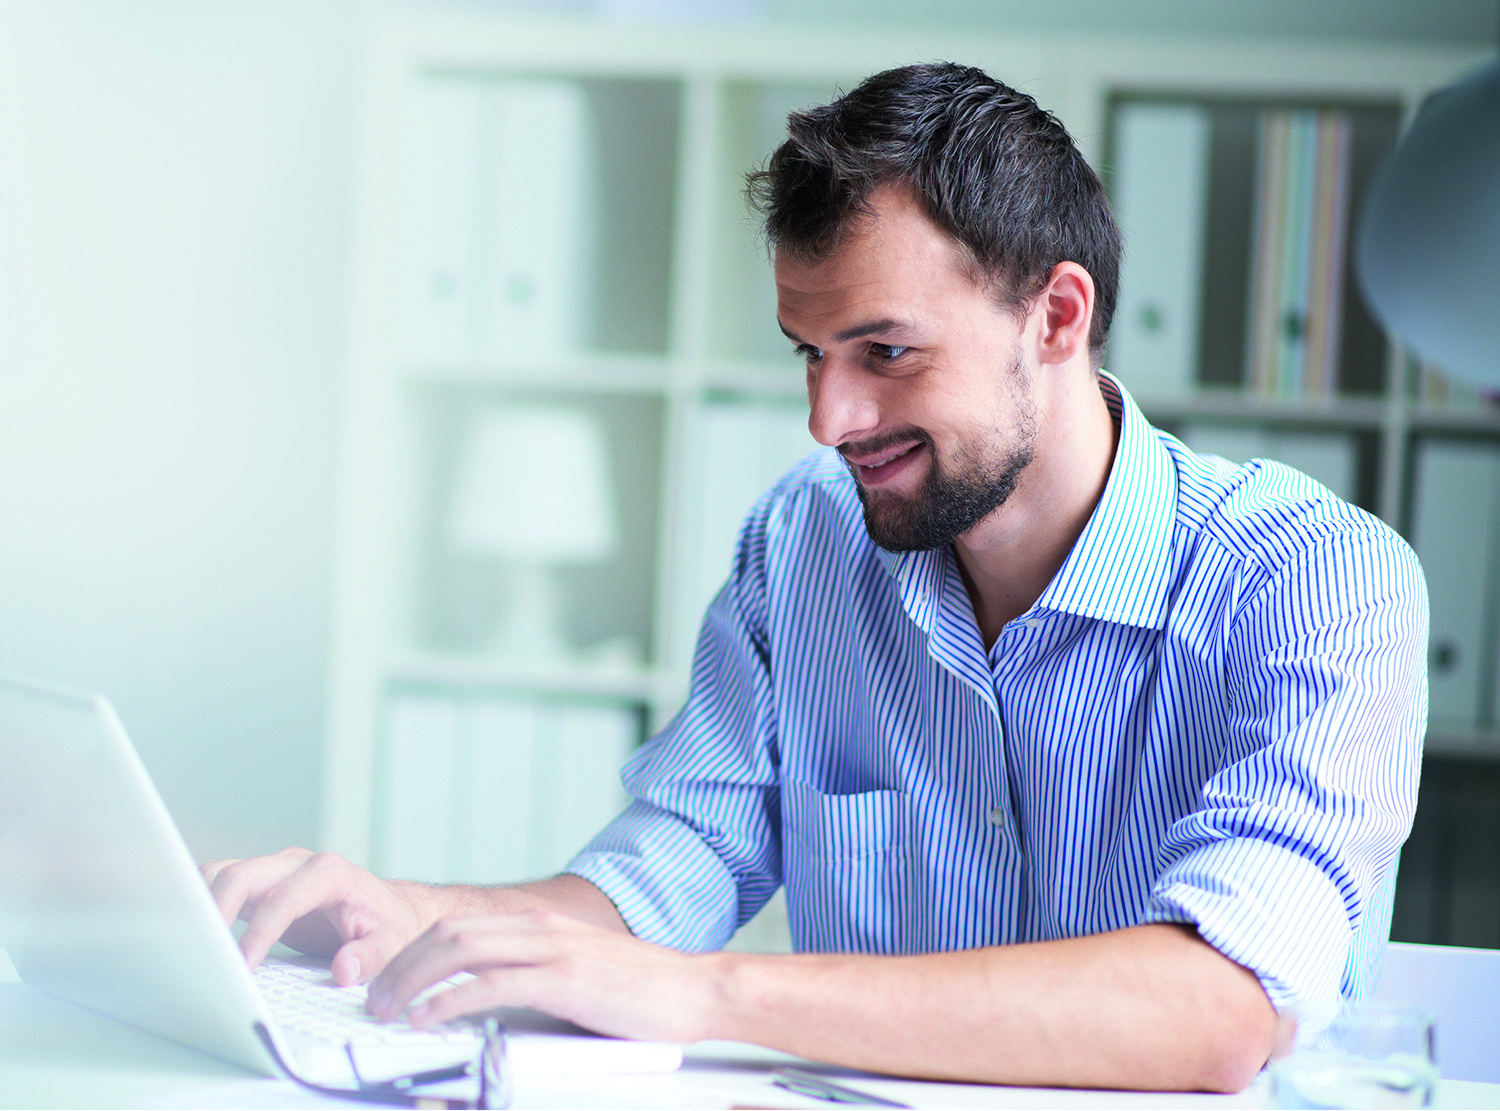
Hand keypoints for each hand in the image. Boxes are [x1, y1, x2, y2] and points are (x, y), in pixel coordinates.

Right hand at [201, 847, 424, 985]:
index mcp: (329, 874)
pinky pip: (219, 884)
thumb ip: (371, 956)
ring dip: (199, 904)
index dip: (258, 933)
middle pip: (241, 876)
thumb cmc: (388, 925)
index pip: (282, 899)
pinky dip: (200, 903)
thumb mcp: (391, 943)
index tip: (241, 966)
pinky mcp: (260, 884)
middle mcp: (298, 865)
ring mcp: (275, 870)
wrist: (388, 909)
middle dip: (214, 912)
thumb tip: (344, 969)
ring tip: (188, 945)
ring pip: (222, 874)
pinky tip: (192, 934)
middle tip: (201, 956)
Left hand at [365, 906, 717, 1043]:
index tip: (388, 980)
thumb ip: (536, 980)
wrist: (695, 991)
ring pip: (461, 949)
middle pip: (449, 932)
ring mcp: (552, 949)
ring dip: (414, 979)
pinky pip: (492, 983)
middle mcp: (541, 928)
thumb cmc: (642, 995)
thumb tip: (486, 1004)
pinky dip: (451, 998)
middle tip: (373, 998)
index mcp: (541, 926)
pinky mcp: (564, 978)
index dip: (415, 951)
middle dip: (401, 964)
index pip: (460, 926)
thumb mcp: (579, 978)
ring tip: (387, 1009)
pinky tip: (429, 1017)